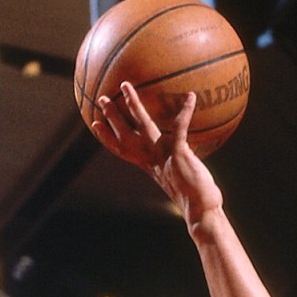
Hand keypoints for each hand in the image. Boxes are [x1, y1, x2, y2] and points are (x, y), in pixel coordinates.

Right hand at [100, 84, 225, 232]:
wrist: (200, 211)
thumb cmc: (194, 200)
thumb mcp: (180, 180)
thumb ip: (177, 166)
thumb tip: (187, 158)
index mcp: (148, 166)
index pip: (122, 150)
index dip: (107, 137)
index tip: (96, 124)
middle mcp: (151, 159)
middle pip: (125, 134)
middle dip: (112, 117)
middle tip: (103, 99)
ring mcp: (163, 154)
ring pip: (142, 125)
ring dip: (132, 104)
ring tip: (125, 86)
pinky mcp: (178, 152)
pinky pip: (179, 126)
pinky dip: (185, 111)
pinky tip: (190, 96)